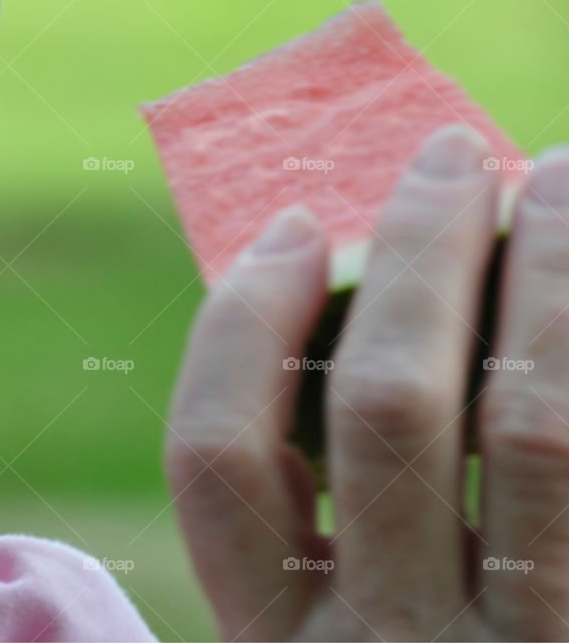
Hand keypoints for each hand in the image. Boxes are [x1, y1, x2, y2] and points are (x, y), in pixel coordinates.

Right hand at [165, 125, 568, 640]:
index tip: (292, 227)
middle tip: (445, 156)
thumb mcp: (326, 631)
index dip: (243, 321)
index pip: (216, 457)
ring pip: (533, 422)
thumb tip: (340, 301)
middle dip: (416, 254)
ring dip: (546, 271)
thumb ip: (313, 505)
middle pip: (383, 411)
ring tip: (555, 174)